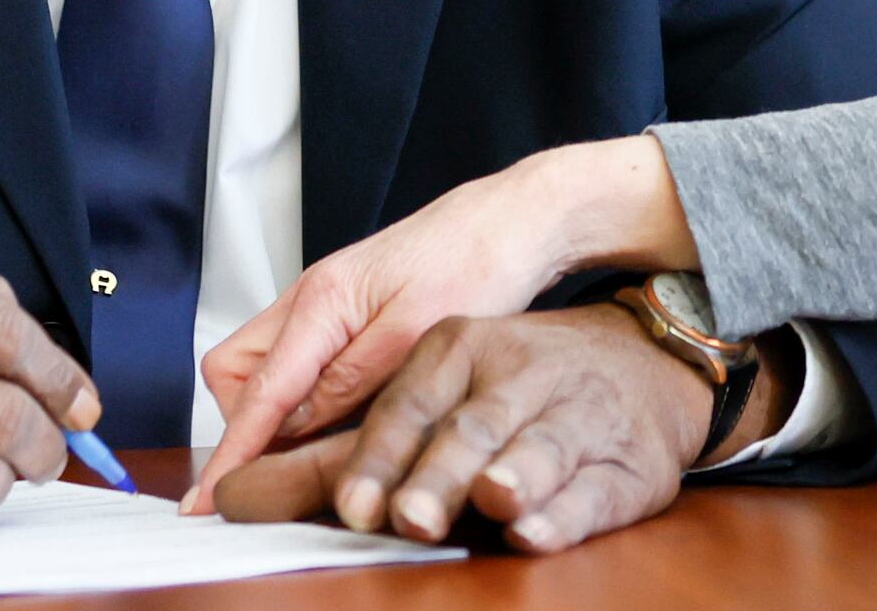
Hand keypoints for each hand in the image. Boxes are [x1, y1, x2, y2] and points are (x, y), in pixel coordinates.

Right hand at [190, 135, 693, 505]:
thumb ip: (351, 379)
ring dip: (276, 411)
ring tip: (322, 449)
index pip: (256, 392)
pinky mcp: (347, 315)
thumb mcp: (419, 332)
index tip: (206, 501)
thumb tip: (293, 425)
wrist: (516, 218)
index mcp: (322, 301)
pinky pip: (299, 362)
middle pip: (234, 372)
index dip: (231, 452)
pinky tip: (344, 421)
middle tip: (288, 463)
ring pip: (264, 367)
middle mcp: (311, 299)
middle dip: (245, 421)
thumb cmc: (480, 259)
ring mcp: (326, 306)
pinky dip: (305, 396)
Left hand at [205, 306, 785, 552]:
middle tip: (405, 516)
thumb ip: (346, 441)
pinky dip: (566, 512)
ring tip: (493, 498)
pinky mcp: (627, 461)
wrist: (640, 363)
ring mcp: (578, 413)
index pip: (407, 400)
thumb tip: (236, 491)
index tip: (351, 505)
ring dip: (512, 476)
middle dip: (437, 474)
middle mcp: (521, 373)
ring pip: (541, 447)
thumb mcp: (436, 386)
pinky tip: (537, 528)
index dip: (377, 456)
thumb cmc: (516, 386)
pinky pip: (595, 489)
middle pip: (471, 428)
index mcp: (462, 348)